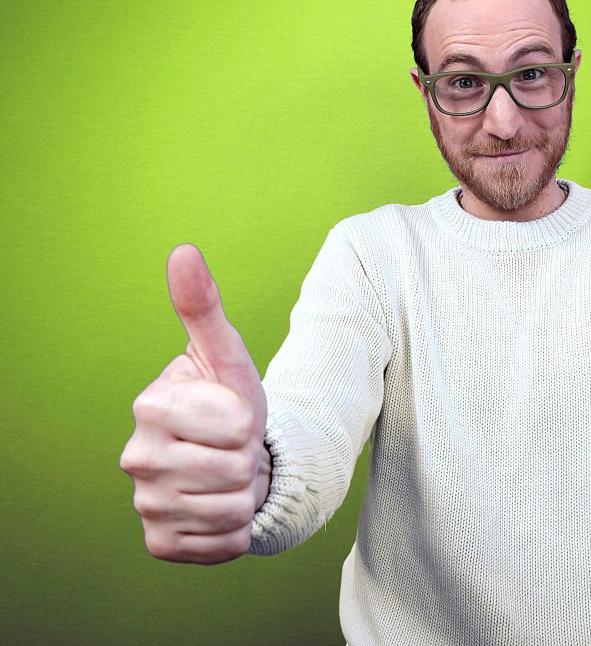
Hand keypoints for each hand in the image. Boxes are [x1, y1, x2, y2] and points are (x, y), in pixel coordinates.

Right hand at [120, 244, 270, 563]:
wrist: (232, 457)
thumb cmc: (229, 400)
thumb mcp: (225, 354)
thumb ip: (204, 307)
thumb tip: (183, 250)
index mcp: (150, 406)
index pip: (237, 423)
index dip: (251, 419)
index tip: (234, 414)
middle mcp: (135, 459)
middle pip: (237, 468)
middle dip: (251, 457)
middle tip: (236, 448)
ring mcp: (145, 505)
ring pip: (235, 507)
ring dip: (249, 491)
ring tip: (232, 474)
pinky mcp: (161, 544)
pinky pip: (226, 543)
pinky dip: (238, 528)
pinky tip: (221, 506)